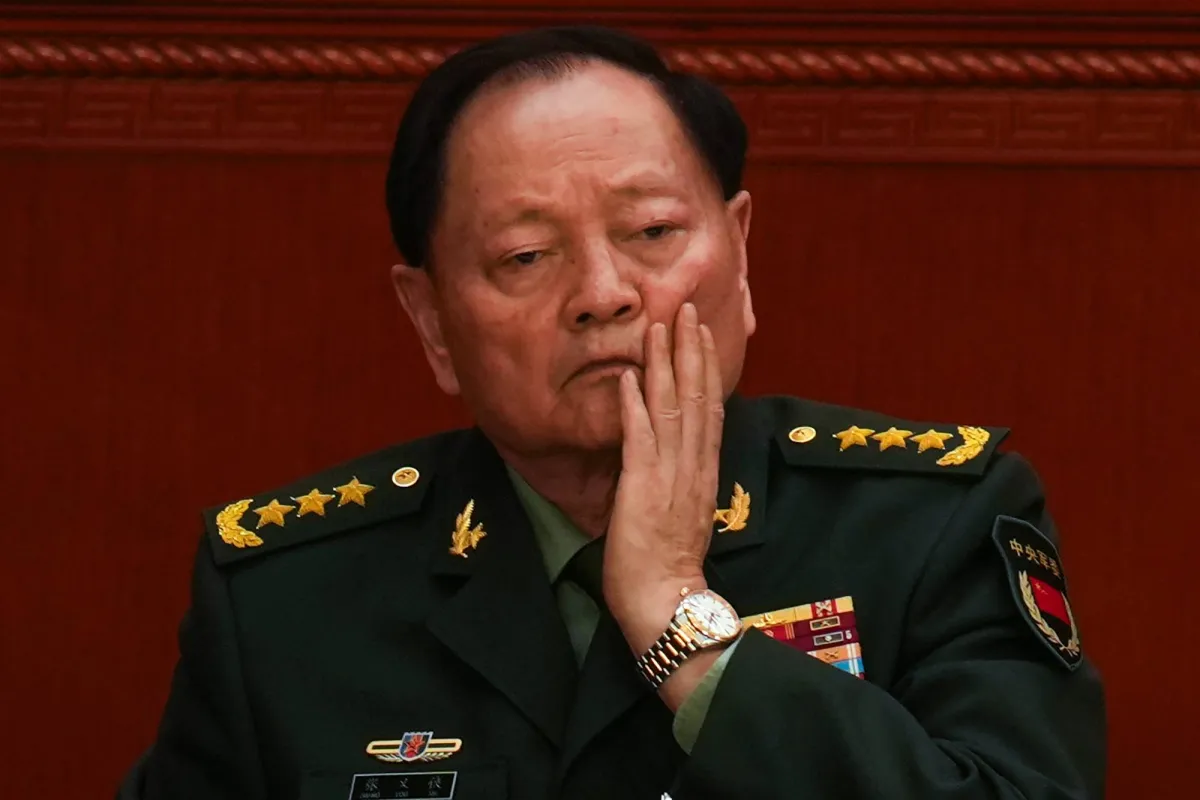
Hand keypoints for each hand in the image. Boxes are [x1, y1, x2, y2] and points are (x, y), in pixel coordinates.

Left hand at [604, 302, 724, 657]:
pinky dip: (635, 405)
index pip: (708, 408)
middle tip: (685, 309)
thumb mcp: (683, 515)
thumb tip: (675, 460)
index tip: (700, 333)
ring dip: (665, 364)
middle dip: (690, 350)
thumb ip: (682, 483)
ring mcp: (670, 475)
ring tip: (660, 325)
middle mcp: (692, 466)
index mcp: (702, 472)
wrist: (666, 602)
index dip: (703, 367)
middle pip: (696, 397)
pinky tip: (629, 375)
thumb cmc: (668, 567)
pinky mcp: (643, 488)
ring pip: (673, 407)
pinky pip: (641, 438)